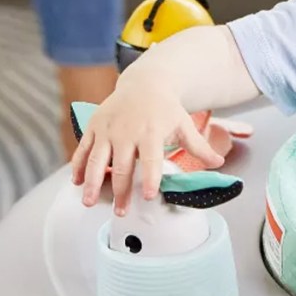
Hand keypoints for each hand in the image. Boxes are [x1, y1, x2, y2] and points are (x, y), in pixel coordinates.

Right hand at [70, 74, 224, 214]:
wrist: (144, 84)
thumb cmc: (166, 109)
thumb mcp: (184, 125)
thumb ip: (199, 147)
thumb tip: (219, 164)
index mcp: (151, 131)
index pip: (151, 159)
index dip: (150, 178)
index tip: (149, 197)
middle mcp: (127, 131)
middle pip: (123, 165)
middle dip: (121, 190)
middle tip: (121, 211)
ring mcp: (107, 129)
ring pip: (97, 160)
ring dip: (93, 182)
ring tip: (90, 202)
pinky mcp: (94, 127)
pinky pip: (83, 149)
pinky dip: (78, 166)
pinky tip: (76, 183)